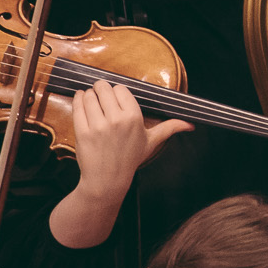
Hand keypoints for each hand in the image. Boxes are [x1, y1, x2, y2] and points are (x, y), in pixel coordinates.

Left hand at [71, 82, 190, 199]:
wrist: (107, 179)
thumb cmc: (130, 159)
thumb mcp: (151, 142)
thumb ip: (170, 128)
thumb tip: (190, 125)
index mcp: (134, 118)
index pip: (121, 89)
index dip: (117, 90)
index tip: (114, 95)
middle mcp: (116, 119)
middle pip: (104, 89)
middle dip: (101, 88)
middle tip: (100, 91)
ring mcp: (98, 126)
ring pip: (89, 96)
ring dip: (88, 93)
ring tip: (90, 97)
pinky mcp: (82, 131)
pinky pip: (77, 107)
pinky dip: (77, 99)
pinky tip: (80, 98)